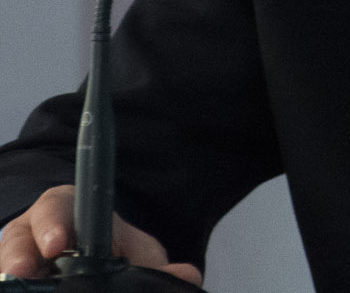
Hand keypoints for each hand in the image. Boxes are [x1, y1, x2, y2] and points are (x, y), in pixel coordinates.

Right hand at [0, 185, 201, 282]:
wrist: (100, 258)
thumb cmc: (113, 250)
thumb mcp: (138, 253)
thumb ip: (157, 265)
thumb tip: (188, 276)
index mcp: (69, 209)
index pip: (57, 207)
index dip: (54, 224)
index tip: (56, 244)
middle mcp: (36, 231)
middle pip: (20, 238)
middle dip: (20, 255)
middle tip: (24, 271)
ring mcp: (20, 258)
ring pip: (7, 261)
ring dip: (9, 274)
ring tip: (15, 286)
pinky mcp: (14, 280)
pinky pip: (10, 283)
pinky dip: (16, 289)